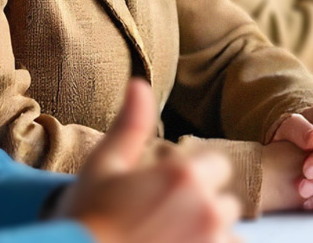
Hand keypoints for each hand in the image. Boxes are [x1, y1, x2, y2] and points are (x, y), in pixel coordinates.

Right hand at [52, 79, 240, 242]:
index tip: (170, 189)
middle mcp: (207, 211)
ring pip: (227, 234)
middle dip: (203, 208)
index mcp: (185, 176)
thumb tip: (139, 84)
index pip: (219, 166)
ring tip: (169, 238)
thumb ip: (131, 125)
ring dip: (208, 236)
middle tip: (165, 218)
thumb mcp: (104, 164)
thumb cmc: (86, 217)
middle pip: (226, 203)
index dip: (196, 176)